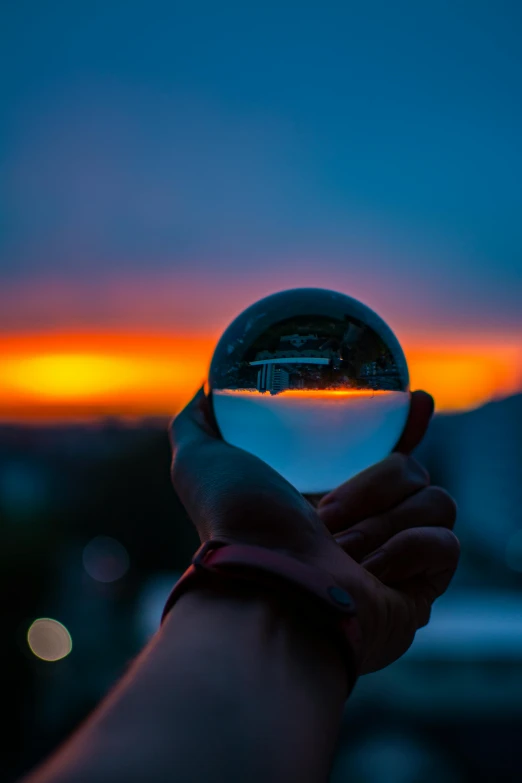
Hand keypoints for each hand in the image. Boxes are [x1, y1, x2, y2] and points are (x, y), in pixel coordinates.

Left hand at [169, 388, 458, 673]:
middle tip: (325, 517)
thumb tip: (208, 388)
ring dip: (381, 523)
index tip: (417, 400)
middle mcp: (368, 529)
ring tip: (340, 551)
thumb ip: (199, 423)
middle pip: (414, 469)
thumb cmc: (234, 526)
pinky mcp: (422, 591)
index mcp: (332, 501)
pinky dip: (407, 550)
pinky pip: (446, 543)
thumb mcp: (202, 461)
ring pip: (435, 501)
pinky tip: (371, 572)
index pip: (390, 452)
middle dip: (370, 487)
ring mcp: (398, 561)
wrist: (266, 589)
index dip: (409, 426)